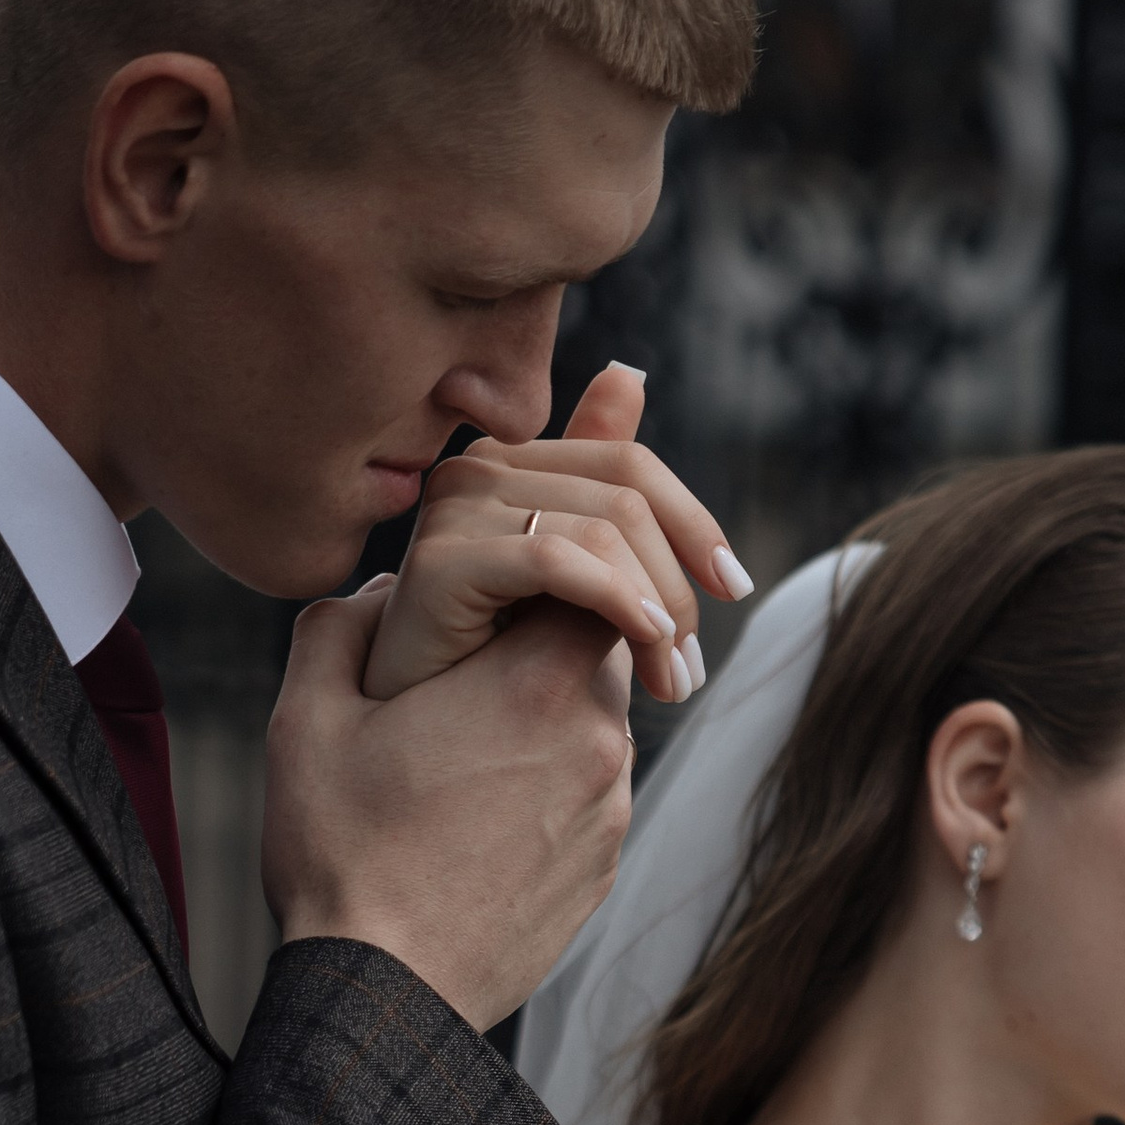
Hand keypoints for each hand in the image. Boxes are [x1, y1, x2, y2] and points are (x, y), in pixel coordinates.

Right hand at [261, 567, 633, 1028]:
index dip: (538, 578)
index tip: (486, 599)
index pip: (586, 580)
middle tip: (458, 681)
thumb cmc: (343, 854)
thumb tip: (381, 591)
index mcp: (534, 683)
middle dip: (534, 652)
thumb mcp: (308, 720)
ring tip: (459, 762)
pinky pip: (587, 798)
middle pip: (593, 652)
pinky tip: (477, 819)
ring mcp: (611, 813)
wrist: (387, 994)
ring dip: (541, 726)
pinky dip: (545, 790)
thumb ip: (339, 627)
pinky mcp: (605, 870)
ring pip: (592, 728)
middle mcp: (597, 740)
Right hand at [360, 364, 747, 707]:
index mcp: (510, 468)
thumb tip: (629, 375)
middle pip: (626, 494)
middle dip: (680, 580)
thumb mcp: (554, 589)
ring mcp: (455, 511)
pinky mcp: (439, 564)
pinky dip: (616, 600)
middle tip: (691, 667)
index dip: (693, 523)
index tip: (732, 587)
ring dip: (658, 609)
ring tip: (670, 681)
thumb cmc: (477, 679)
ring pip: (603, 528)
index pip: (630, 466)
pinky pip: (554, 561)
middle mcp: (478, 472)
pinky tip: (646, 646)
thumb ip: (594, 504)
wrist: (391, 749)